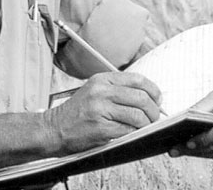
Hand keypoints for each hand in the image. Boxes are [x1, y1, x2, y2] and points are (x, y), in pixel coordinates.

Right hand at [43, 71, 162, 154]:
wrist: (55, 128)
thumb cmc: (77, 112)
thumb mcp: (95, 91)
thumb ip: (117, 90)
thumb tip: (147, 96)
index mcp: (102, 79)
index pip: (137, 79)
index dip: (153, 90)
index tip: (157, 99)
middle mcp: (101, 91)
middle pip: (141, 97)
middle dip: (154, 110)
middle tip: (154, 117)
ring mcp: (100, 109)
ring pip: (138, 115)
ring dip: (147, 124)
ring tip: (145, 127)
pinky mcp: (101, 128)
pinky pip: (128, 130)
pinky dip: (135, 133)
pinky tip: (133, 133)